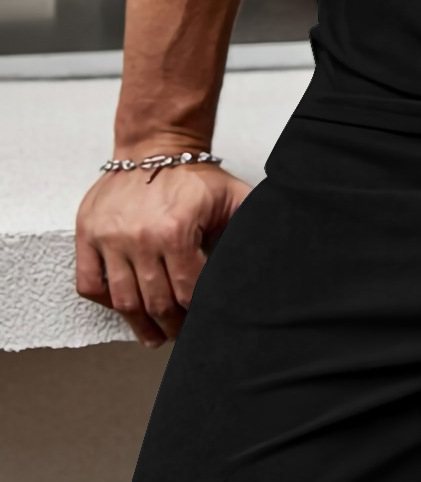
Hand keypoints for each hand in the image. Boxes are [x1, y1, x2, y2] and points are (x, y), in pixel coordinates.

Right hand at [75, 161, 251, 346]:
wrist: (155, 146)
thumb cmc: (194, 176)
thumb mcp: (233, 197)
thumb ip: (250, 227)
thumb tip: (272, 257)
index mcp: (177, 231)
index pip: (188, 291)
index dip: (198, 313)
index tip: (203, 321)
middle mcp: (140, 237)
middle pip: (156, 302)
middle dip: (171, 325)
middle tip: (179, 333)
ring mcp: (110, 237)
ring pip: (123, 300)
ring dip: (140, 324)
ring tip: (152, 335)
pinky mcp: (87, 233)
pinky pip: (89, 282)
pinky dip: (104, 301)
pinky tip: (122, 307)